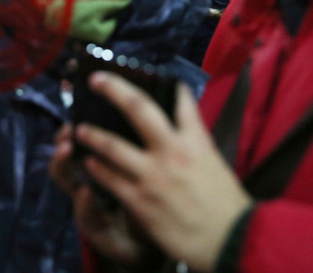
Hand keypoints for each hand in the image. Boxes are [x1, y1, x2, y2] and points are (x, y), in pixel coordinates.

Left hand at [68, 72, 251, 271]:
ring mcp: (152, 174)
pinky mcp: (139, 199)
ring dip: (92, 134)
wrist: (232, 240)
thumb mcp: (215, 163)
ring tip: (79, 128)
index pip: (180, 99)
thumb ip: (195, 142)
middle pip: (138, 107)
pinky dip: (96, 168)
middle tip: (96, 79)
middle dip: (114, 89)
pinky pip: (109, 178)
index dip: (165, 83)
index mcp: (195, 140)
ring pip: (112, 145)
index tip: (149, 72)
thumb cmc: (226, 204)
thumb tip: (180, 126)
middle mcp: (172, 150)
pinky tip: (88, 163)